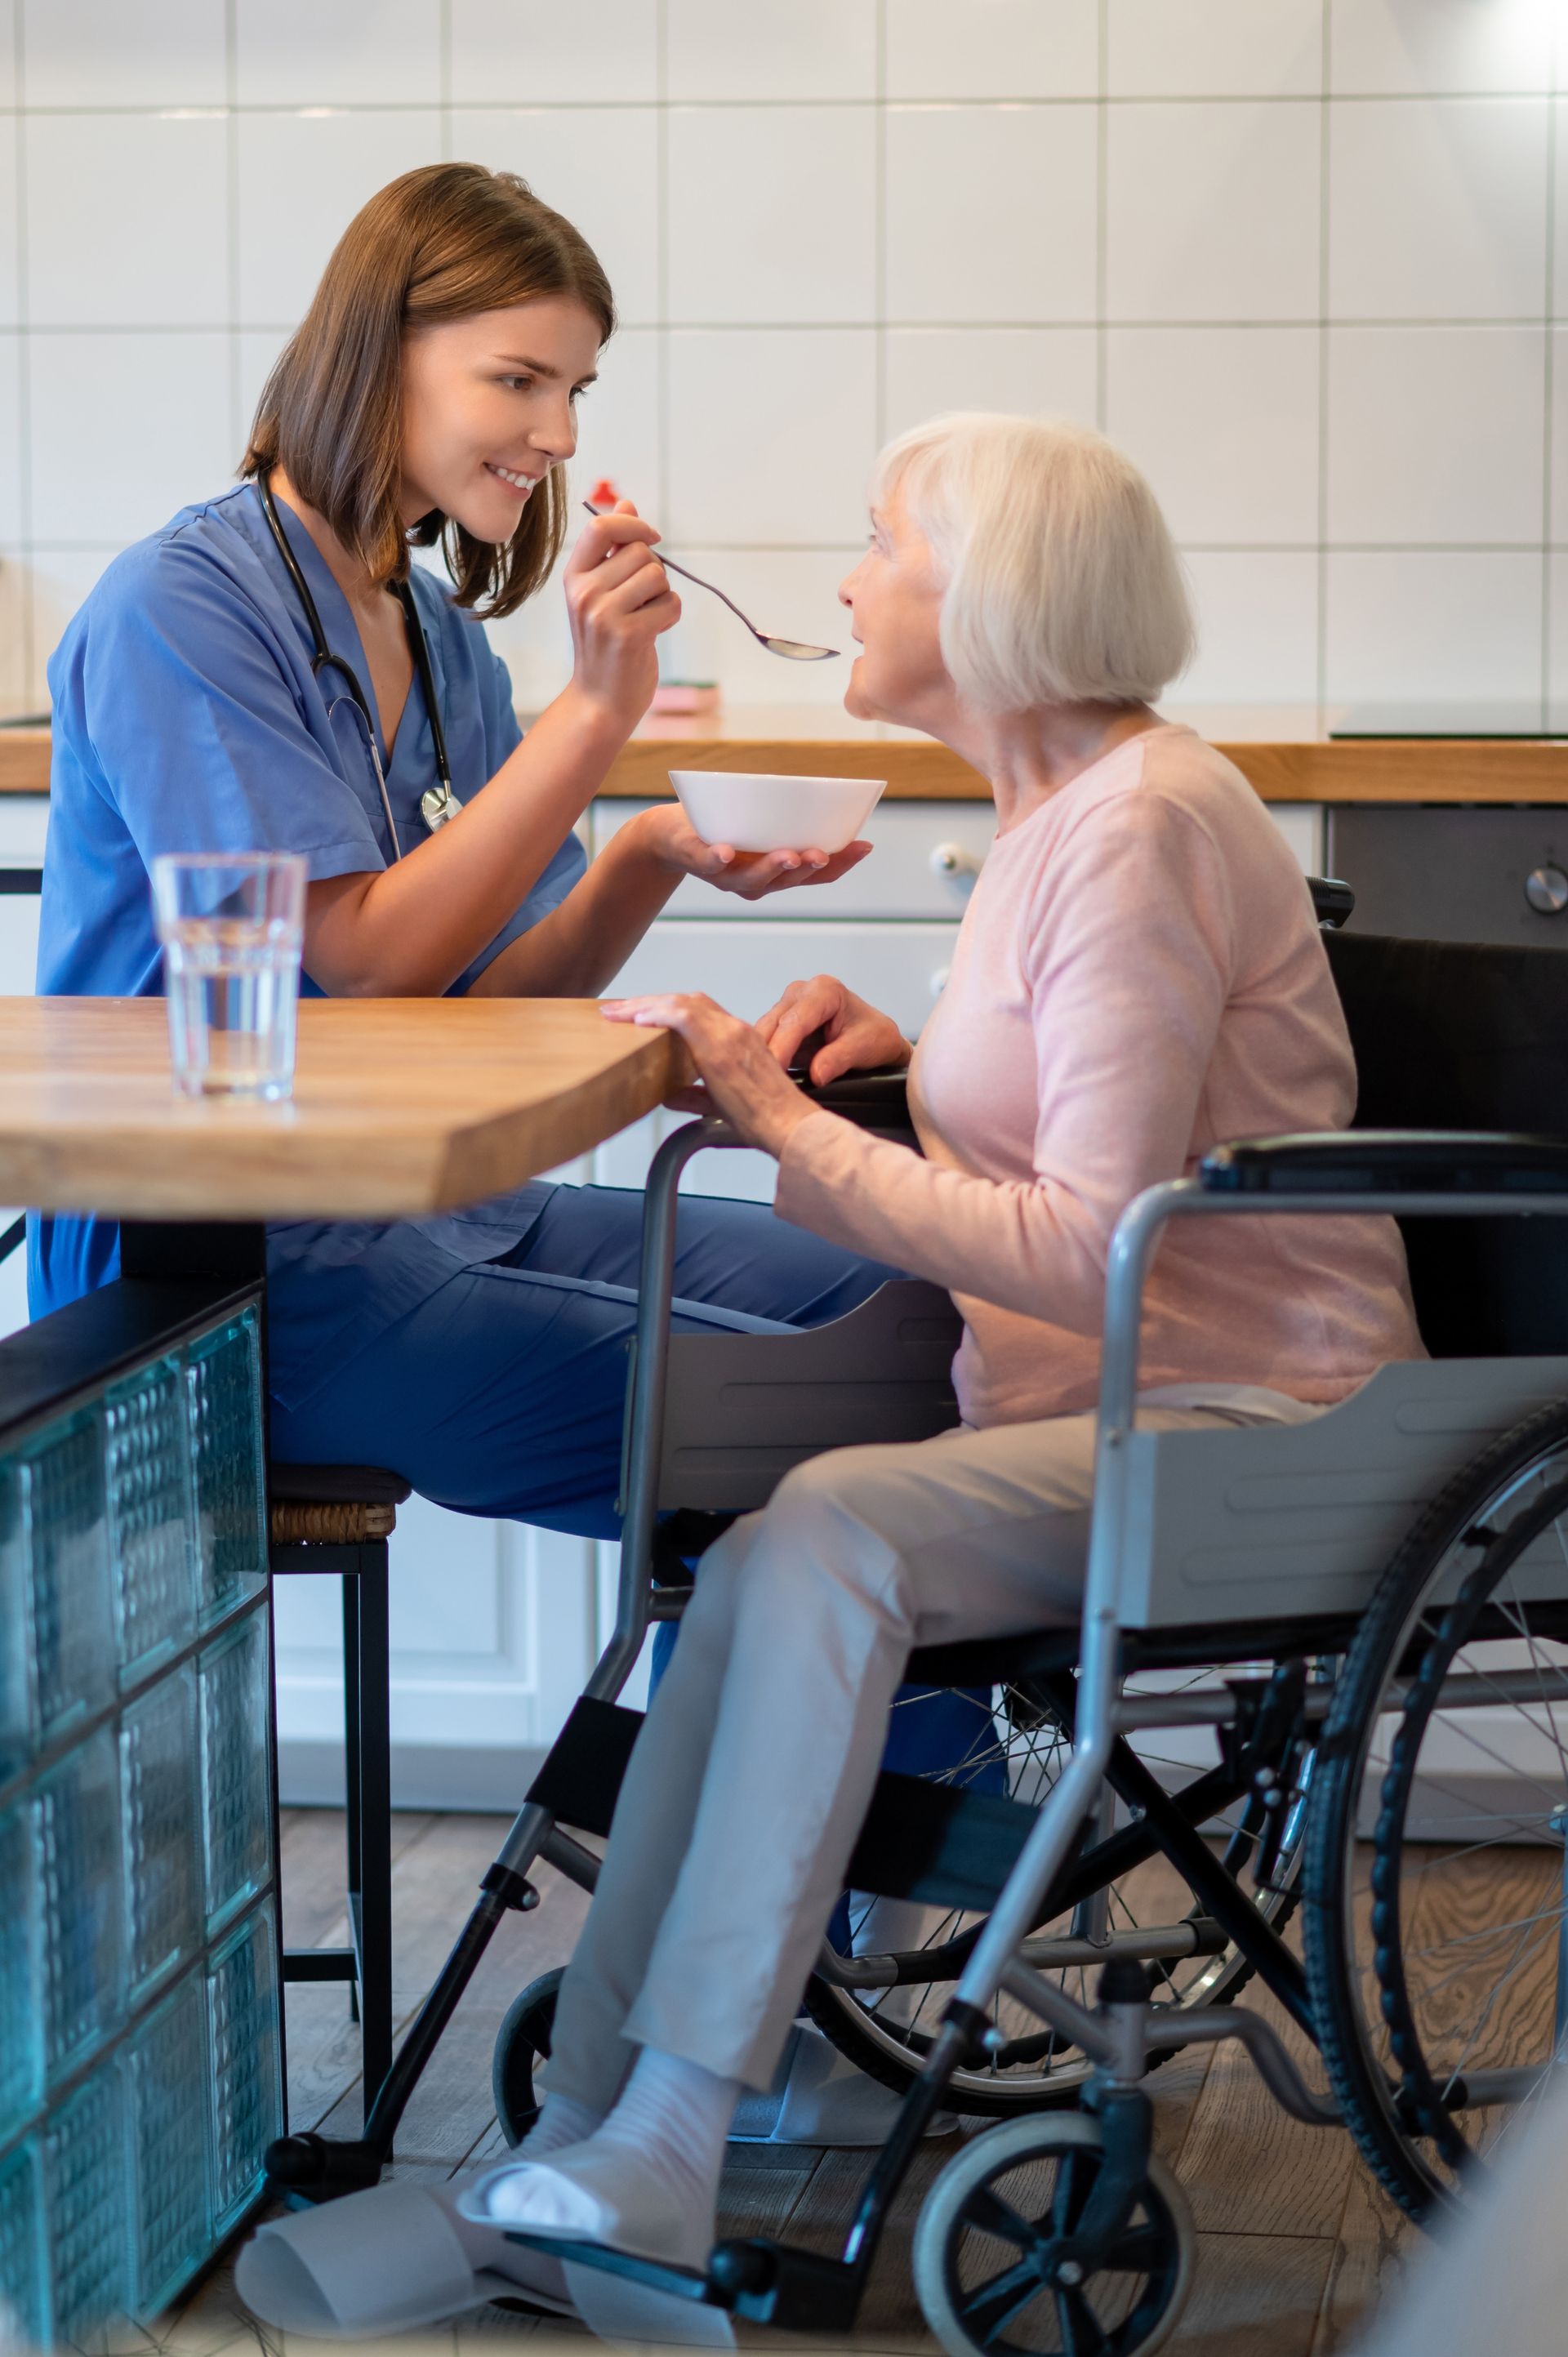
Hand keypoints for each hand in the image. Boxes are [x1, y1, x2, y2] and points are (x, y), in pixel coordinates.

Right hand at [563, 500, 680, 732]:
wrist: (600, 700)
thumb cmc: (605, 643)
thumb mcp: (600, 592)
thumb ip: (614, 549)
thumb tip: (627, 501)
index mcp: (574, 576)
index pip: (601, 527)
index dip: (633, 522)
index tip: (652, 536)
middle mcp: (584, 593)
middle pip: (641, 552)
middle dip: (654, 571)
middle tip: (642, 600)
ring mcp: (604, 614)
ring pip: (658, 576)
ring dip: (663, 595)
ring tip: (646, 617)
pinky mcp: (629, 635)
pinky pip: (670, 604)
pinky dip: (670, 616)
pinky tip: (653, 632)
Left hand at [600, 991, 819, 1155]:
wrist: (789, 1126)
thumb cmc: (766, 1120)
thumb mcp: (721, 1105)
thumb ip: (694, 1096)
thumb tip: (669, 1095)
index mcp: (739, 1039)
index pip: (698, 1010)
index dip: (666, 1008)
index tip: (640, 1015)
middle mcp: (735, 1030)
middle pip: (686, 1000)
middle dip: (649, 1002)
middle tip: (619, 1010)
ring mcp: (729, 1035)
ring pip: (681, 1003)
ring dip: (645, 1005)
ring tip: (618, 1013)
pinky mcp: (722, 1047)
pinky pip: (683, 1017)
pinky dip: (658, 1014)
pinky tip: (638, 1020)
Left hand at [633, 803, 871, 901]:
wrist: (667, 835)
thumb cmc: (722, 827)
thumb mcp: (761, 825)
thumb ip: (787, 821)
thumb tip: (829, 798)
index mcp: (776, 874)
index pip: (816, 875)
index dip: (841, 863)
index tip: (864, 845)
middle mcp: (754, 883)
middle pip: (787, 881)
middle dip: (807, 869)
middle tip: (821, 854)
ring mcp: (724, 875)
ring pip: (752, 879)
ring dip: (771, 868)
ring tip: (789, 855)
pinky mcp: (695, 859)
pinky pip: (707, 863)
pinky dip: (717, 859)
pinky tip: (727, 851)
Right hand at [755, 974, 911, 1084]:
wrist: (876, 1039)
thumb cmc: (875, 1037)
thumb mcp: (864, 1048)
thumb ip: (839, 1059)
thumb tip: (816, 1075)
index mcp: (825, 990)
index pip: (795, 1020)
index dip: (783, 1047)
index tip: (775, 1070)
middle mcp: (802, 992)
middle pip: (773, 1024)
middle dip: (766, 1053)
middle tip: (762, 1083)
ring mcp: (788, 1005)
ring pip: (763, 1032)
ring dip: (761, 1056)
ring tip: (762, 1082)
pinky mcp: (781, 1022)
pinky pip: (765, 1041)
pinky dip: (764, 1058)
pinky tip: (764, 1076)